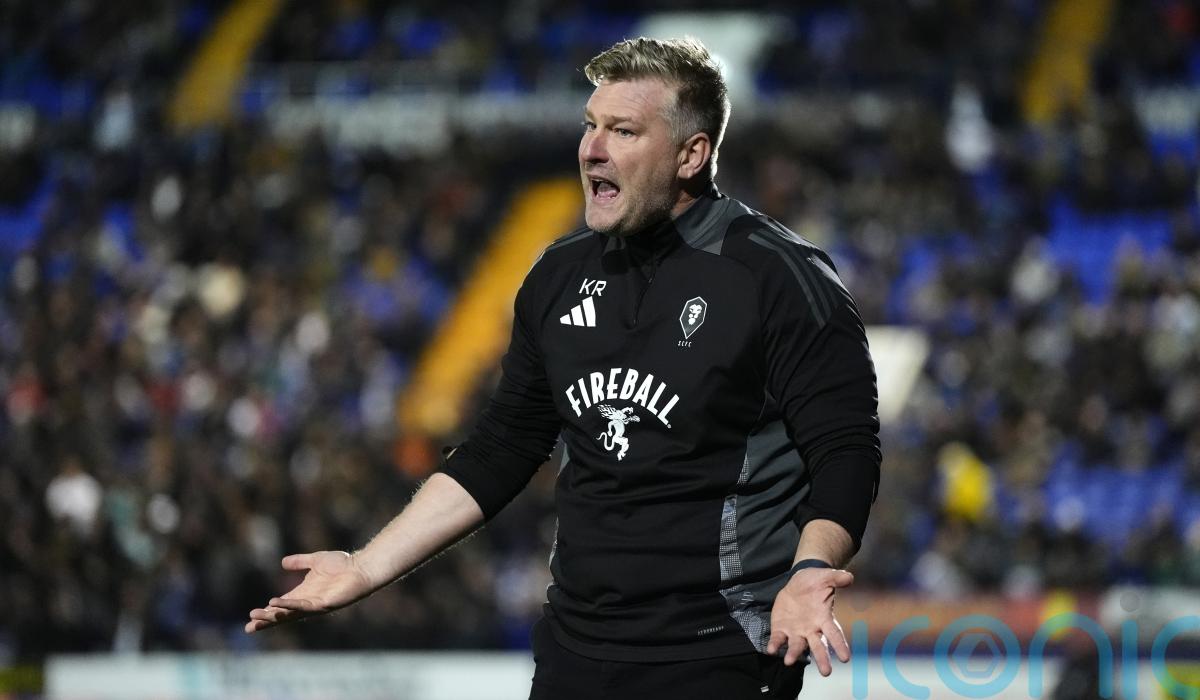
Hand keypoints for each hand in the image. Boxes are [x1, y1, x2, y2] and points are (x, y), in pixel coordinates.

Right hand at [245, 551, 375, 633]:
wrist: (361, 567)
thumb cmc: (342, 564)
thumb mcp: (315, 560)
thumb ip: (300, 562)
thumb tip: (283, 562)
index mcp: (303, 593)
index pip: (281, 606)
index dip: (267, 612)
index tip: (251, 618)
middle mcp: (307, 602)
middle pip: (282, 615)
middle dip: (266, 620)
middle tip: (249, 627)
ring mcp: (315, 605)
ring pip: (290, 614)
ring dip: (273, 615)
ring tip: (257, 616)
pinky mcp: (324, 604)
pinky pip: (303, 606)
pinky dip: (289, 606)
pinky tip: (277, 604)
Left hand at [765, 568, 853, 675]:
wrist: (799, 582)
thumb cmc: (816, 582)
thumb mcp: (826, 577)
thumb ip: (837, 578)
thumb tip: (849, 577)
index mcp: (824, 618)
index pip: (835, 634)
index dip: (840, 645)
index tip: (845, 659)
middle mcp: (812, 629)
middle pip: (818, 646)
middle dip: (822, 659)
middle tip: (826, 672)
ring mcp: (796, 631)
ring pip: (797, 645)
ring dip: (793, 653)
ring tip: (789, 662)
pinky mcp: (781, 628)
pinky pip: (779, 639)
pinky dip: (775, 645)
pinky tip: (771, 650)